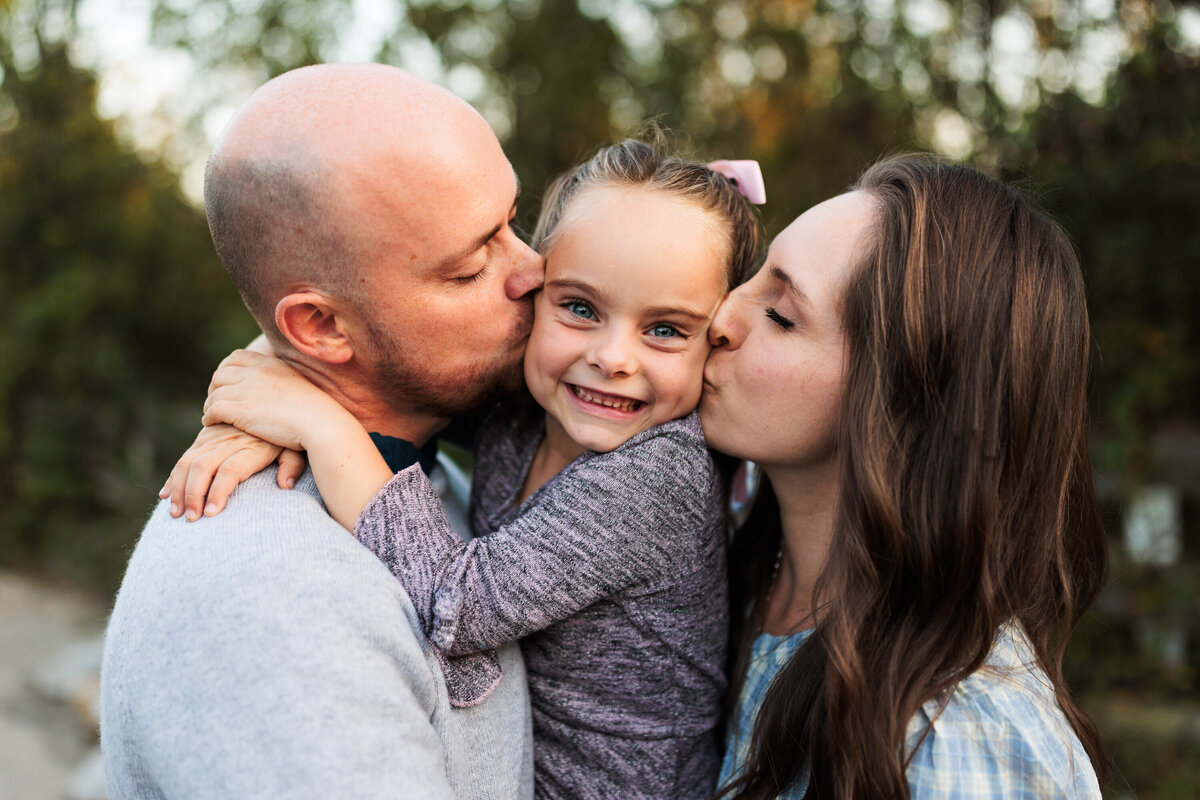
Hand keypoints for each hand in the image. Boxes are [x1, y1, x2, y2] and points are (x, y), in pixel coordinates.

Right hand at [160, 424, 306, 520]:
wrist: (278, 404)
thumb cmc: (290, 433)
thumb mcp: (296, 447)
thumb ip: (292, 465)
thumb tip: (285, 485)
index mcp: (253, 447)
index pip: (231, 471)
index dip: (219, 492)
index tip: (211, 514)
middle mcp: (230, 441)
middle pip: (204, 467)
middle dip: (193, 495)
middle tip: (190, 519)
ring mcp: (215, 437)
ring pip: (189, 462)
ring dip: (179, 489)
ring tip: (176, 514)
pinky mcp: (205, 436)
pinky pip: (185, 457)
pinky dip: (174, 476)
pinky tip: (166, 494)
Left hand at [201, 349, 349, 450]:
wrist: (321, 423)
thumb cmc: (316, 411)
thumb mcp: (297, 384)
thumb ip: (280, 380)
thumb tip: (274, 387)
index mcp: (270, 364)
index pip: (236, 358)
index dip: (226, 371)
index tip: (227, 384)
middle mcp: (256, 373)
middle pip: (221, 374)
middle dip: (216, 388)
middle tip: (218, 402)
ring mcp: (247, 389)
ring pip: (214, 393)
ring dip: (211, 405)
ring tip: (213, 415)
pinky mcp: (240, 409)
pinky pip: (213, 409)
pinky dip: (209, 417)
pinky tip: (212, 423)